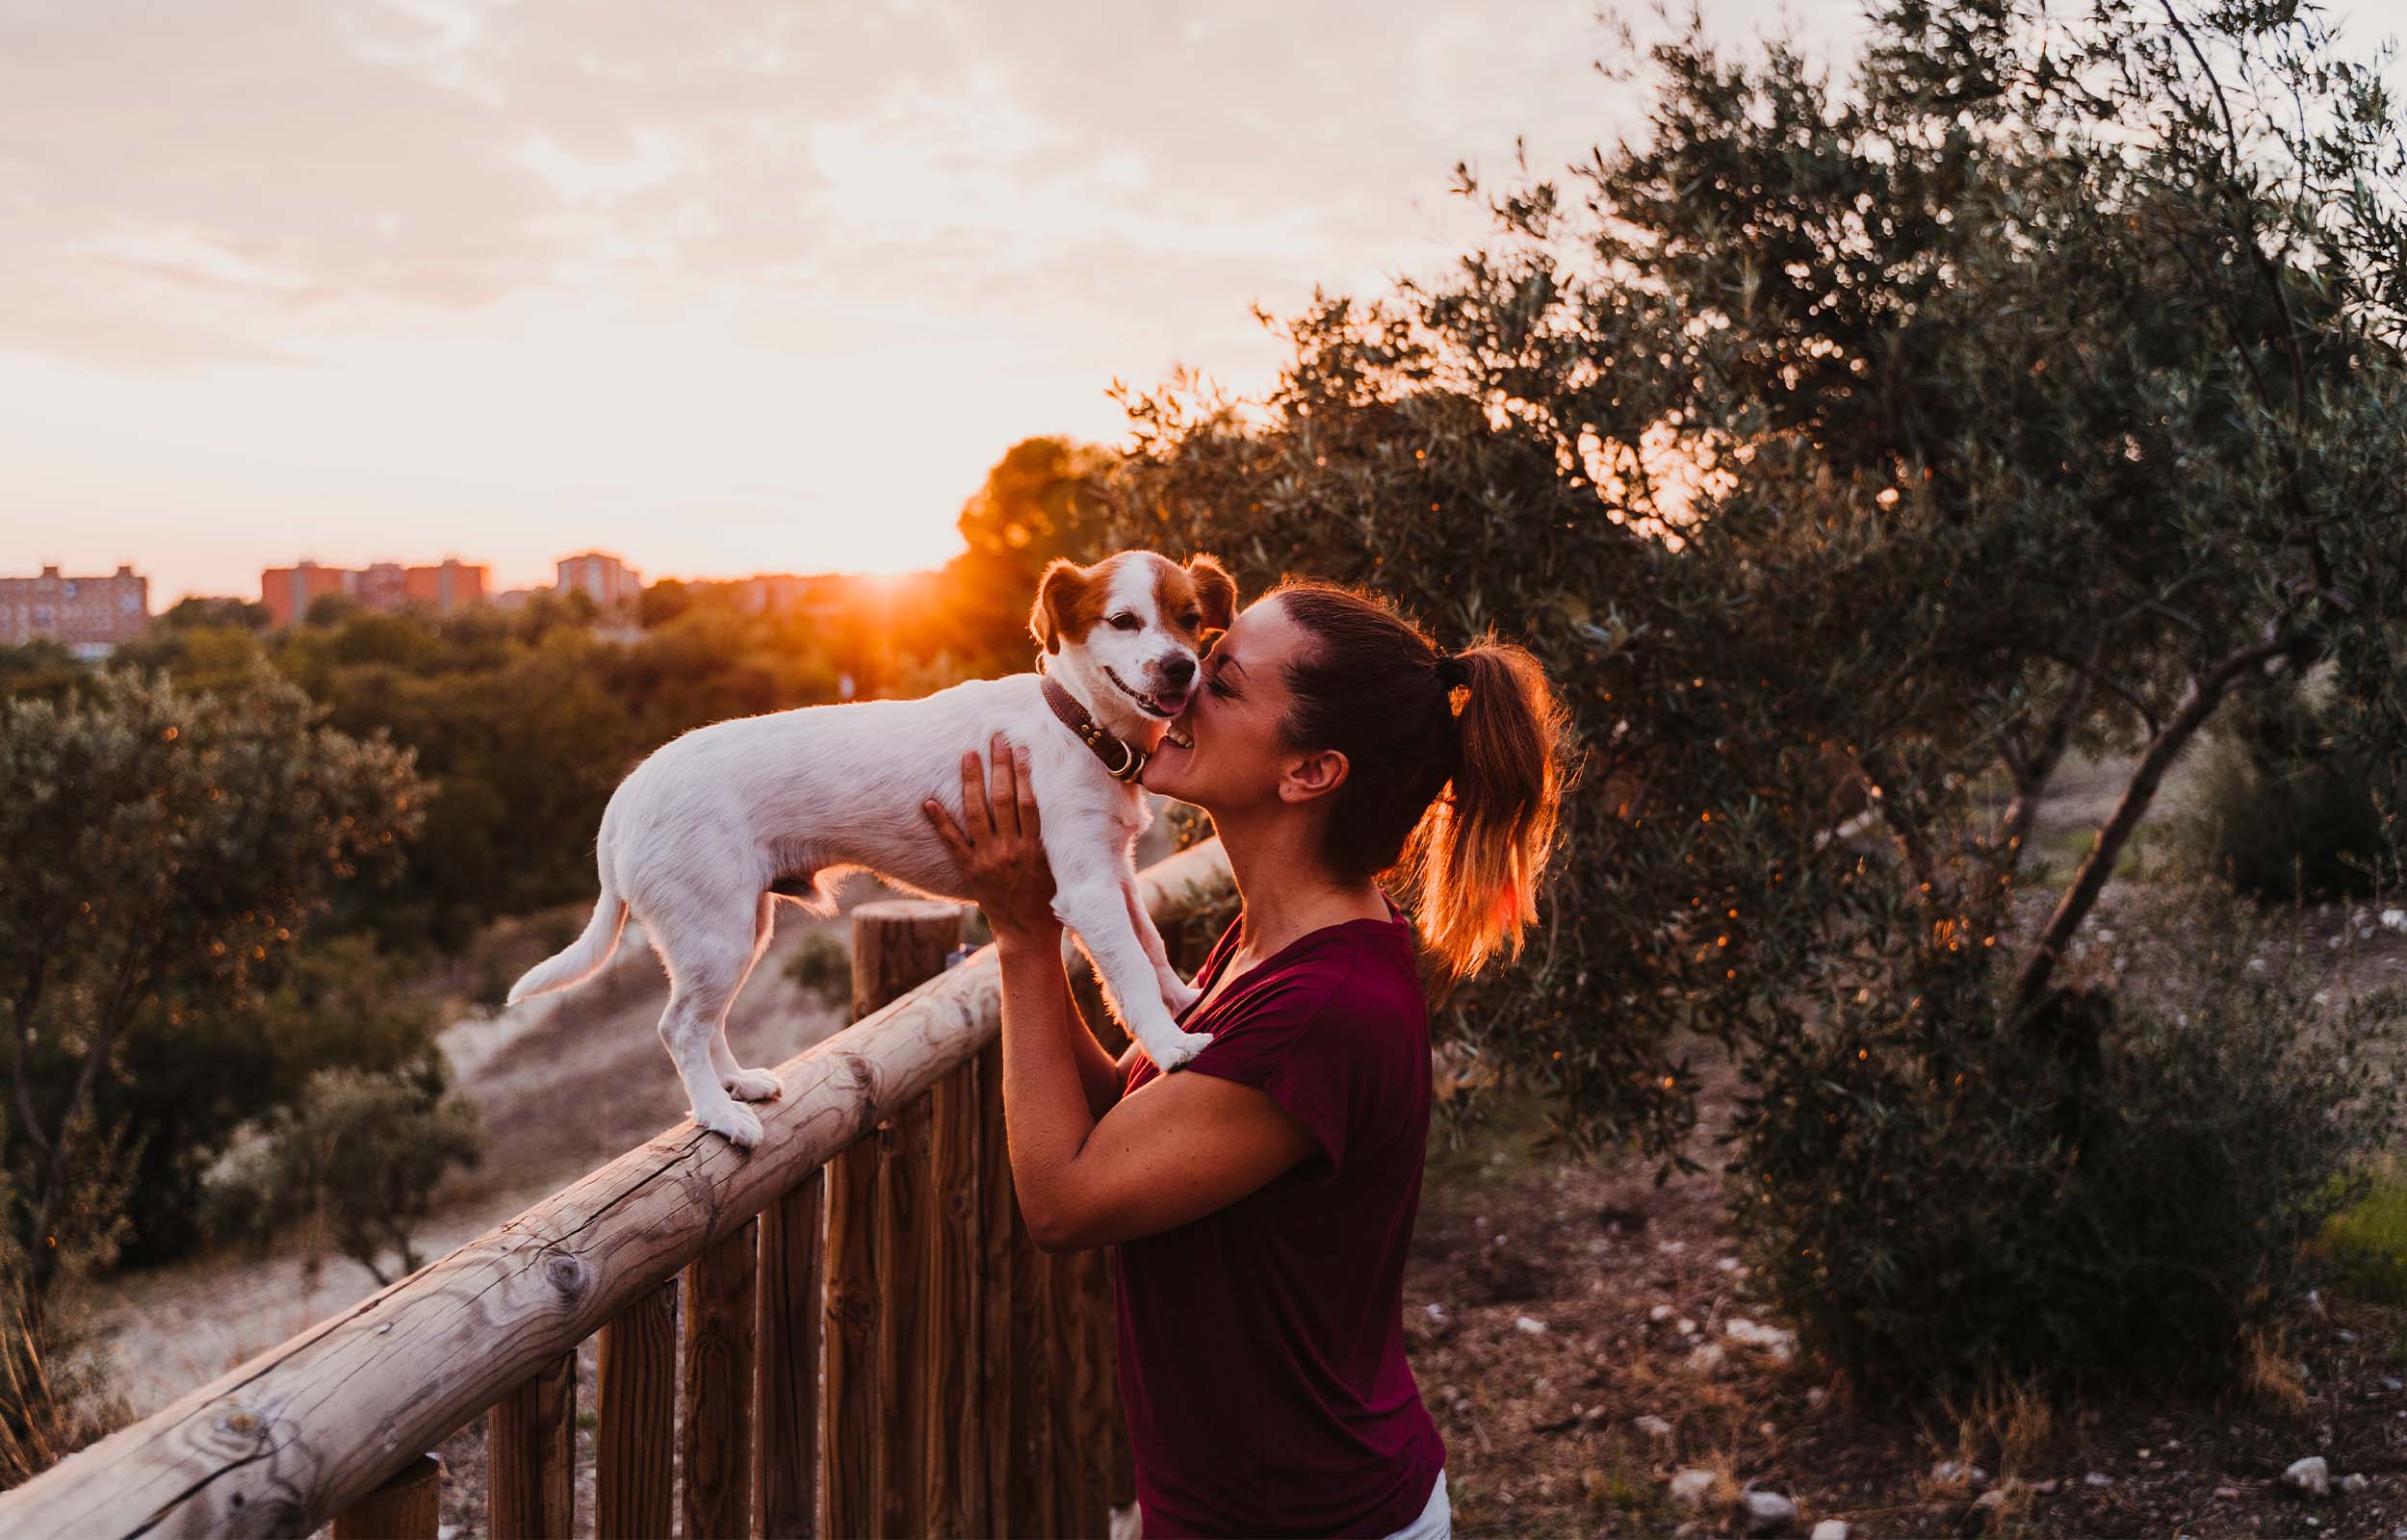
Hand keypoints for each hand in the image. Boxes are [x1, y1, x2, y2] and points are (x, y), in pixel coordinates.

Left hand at [924, 733, 1060, 943]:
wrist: (1027, 934)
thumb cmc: (1048, 898)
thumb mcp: (1059, 867)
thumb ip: (1054, 838)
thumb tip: (1062, 803)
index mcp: (1034, 849)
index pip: (1029, 804)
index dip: (1025, 774)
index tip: (1022, 749)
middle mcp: (1010, 851)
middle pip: (1002, 801)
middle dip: (999, 767)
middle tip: (996, 738)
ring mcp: (987, 861)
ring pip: (976, 814)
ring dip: (971, 782)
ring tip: (968, 755)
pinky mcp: (970, 871)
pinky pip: (951, 843)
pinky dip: (940, 822)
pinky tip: (928, 801)